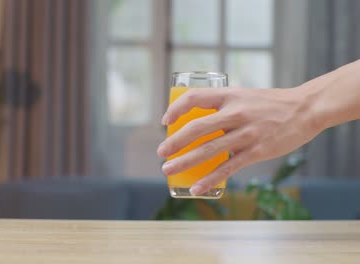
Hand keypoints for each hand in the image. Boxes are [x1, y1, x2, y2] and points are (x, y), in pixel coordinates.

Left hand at [157, 86, 322, 195]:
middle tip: (161, 152)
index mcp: (230, 96)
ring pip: (208, 150)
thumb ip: (223, 108)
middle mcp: (235, 113)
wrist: (305, 109)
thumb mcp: (244, 96)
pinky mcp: (256, 151)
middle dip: (174, 142)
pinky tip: (197, 187)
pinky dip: (209, 179)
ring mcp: (246, 133)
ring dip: (184, 161)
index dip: (176, 108)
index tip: (166, 121)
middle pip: (196, 128)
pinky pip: (227, 168)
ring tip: (168, 169)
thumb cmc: (271, 104)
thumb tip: (200, 125)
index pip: (194, 98)